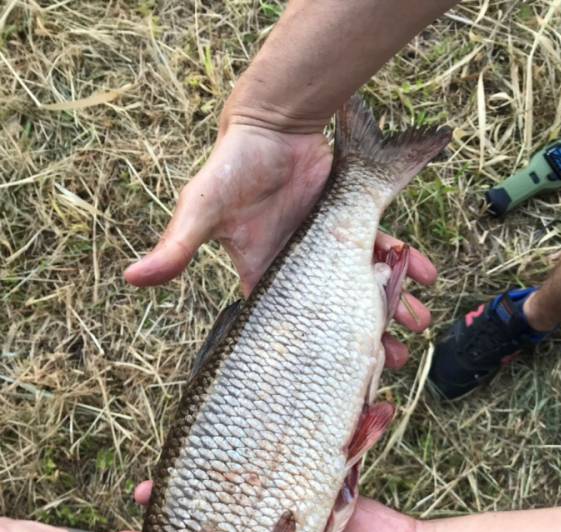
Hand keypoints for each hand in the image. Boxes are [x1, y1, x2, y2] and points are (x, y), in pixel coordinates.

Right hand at [124, 122, 436, 365]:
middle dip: (366, 339)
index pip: (290, 329)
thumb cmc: (233, 167)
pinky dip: (410, 261)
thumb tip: (131, 278)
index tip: (333, 377)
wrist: (271, 123)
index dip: (312, 356)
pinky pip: (388, 248)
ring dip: (395, 306)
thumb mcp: (203, 208)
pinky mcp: (355, 222)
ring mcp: (332, 249)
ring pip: (369, 287)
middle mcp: (303, 271)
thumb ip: (178, 246)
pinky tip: (428, 275)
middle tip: (394, 360)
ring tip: (418, 325)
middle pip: (339, 316)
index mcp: (267, 278)